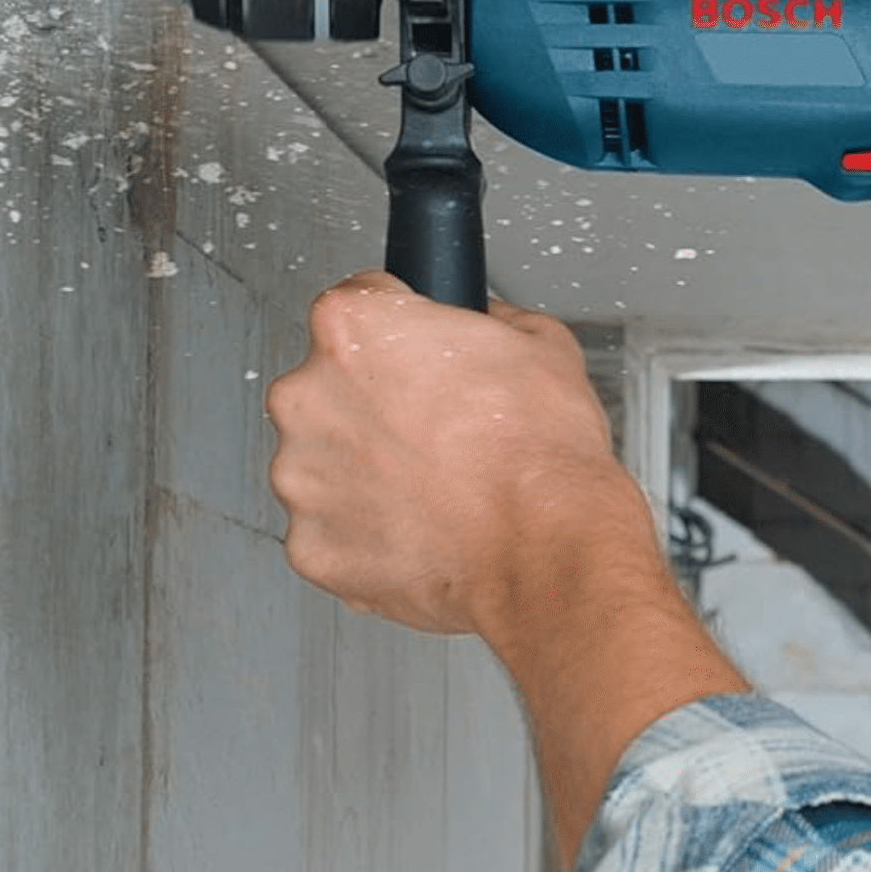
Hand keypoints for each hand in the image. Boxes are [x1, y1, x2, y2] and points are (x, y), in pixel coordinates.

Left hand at [267, 272, 747, 871]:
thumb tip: (479, 328)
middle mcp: (315, 398)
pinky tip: (433, 539)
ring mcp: (308, 479)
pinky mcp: (317, 551)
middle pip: (330, 386)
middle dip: (380, 408)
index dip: (398, 333)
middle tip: (445, 436)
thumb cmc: (556, 461)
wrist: (562, 565)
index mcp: (360, 328)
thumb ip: (482, 328)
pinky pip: (336, 534)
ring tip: (448, 497)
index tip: (420, 358)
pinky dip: (372, 540)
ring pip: (327, 462)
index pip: (352, 305)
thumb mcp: (537, 346)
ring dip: (371, 475)